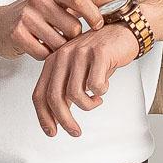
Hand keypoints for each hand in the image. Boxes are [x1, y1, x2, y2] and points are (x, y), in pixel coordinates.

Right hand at [0, 0, 109, 60]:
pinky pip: (43, 53)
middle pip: (73, 28)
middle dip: (72, 39)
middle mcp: (39, 0)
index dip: (93, 15)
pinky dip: (44, 56)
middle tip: (62, 38)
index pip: (79, 0)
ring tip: (47, 42)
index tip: (99, 26)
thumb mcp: (52, 2)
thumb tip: (112, 6)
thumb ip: (76, 5)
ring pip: (59, 44)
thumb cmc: (30, 16)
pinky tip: (37, 48)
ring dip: (57, 49)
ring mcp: (27, 16)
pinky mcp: (17, 34)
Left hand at [32, 18, 141, 137]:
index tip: (51, 132)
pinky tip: (104, 87)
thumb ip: (64, 88)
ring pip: (75, 94)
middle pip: (54, 97)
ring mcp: (80, 53)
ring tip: (96, 101)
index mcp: (53, 60)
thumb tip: (57, 116)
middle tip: (75, 131)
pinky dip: (100, 92)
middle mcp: (63, 55)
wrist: (123, 30)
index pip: (39, 93)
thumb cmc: (99, 54)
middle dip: (64, 120)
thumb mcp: (76, 70)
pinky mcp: (99, 53)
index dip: (43, 117)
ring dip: (88, 105)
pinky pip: (95, 85)